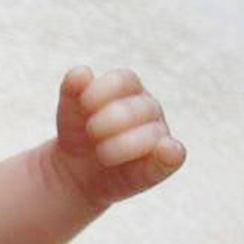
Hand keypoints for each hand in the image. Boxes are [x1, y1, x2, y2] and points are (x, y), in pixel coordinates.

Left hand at [53, 66, 185, 209]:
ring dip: (124, 144)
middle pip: (140, 106)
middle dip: (112, 119)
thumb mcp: (69, 114)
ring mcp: (158, 136)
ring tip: (102, 154)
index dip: (103, 89)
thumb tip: (80, 72)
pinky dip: (170, 153)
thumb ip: (72, 91)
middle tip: (91, 131)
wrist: (76, 171)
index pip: (124, 80)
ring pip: (153, 133)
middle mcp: (148, 109)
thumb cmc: (78, 135)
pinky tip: (165, 150)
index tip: (84, 103)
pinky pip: (174, 155)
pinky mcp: (161, 164)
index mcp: (127, 89)